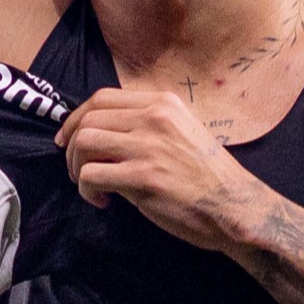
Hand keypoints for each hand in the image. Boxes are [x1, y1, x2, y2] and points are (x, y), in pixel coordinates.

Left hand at [55, 88, 270, 254]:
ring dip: (76, 168)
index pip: (102, 98)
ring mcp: (148, 146)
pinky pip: (91, 175)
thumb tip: (105, 134)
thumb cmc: (208, 175)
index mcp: (163, 103)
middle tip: (76, 170)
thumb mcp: (182, 131)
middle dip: (72, 147)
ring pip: (84, 143)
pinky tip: (103, 201)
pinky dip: (87, 191)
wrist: (235, 206)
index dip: (76, 118)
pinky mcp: (143, 177)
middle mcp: (154, 118)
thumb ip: (148, 125)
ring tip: (89, 185)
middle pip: (88, 119)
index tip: (68, 139)